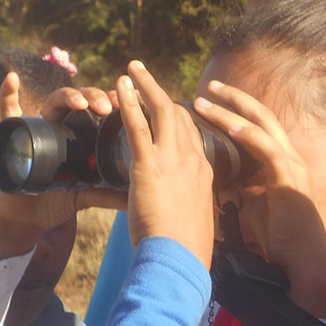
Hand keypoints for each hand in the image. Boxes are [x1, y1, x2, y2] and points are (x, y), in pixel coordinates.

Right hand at [0, 72, 124, 259]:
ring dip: (68, 97)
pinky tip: (12, 78)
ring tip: (81, 104)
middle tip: (107, 107)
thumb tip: (136, 199)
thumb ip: (110, 194)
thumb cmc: (59, 199)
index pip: (100, 109)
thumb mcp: (87, 194)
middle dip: (94, 98)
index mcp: (82, 134)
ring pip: (53, 101)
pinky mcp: (13, 134)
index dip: (114, 104)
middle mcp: (61, 125)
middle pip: (80, 100)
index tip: (130, 106)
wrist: (29, 215)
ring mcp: (38, 126)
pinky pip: (7, 109)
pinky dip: (7, 93)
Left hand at [117, 61, 214, 269]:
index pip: (192, 134)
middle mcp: (193, 159)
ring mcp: (173, 160)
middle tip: (145, 74)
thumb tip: (179, 210)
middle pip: (180, 115)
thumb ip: (187, 206)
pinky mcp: (150, 165)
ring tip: (132, 68)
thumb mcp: (194, 220)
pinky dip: (131, 102)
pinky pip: (139, 126)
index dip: (178, 116)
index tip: (163, 107)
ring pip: (162, 111)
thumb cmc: (186, 247)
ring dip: (146, 86)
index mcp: (203, 172)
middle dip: (161, 92)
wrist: (180, 258)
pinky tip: (122, 85)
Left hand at [193, 81, 325, 317]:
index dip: (235, 114)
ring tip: (205, 100)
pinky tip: (225, 125)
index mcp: (282, 164)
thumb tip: (221, 186)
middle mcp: (290, 158)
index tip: (210, 105)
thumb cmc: (281, 240)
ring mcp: (291, 165)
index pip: (257, 129)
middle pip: (261, 116)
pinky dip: (245, 134)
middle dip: (234, 99)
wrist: (302, 262)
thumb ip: (243, 193)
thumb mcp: (256, 209)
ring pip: (260, 125)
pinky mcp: (289, 176)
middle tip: (209, 86)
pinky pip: (265, 147)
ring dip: (231, 111)